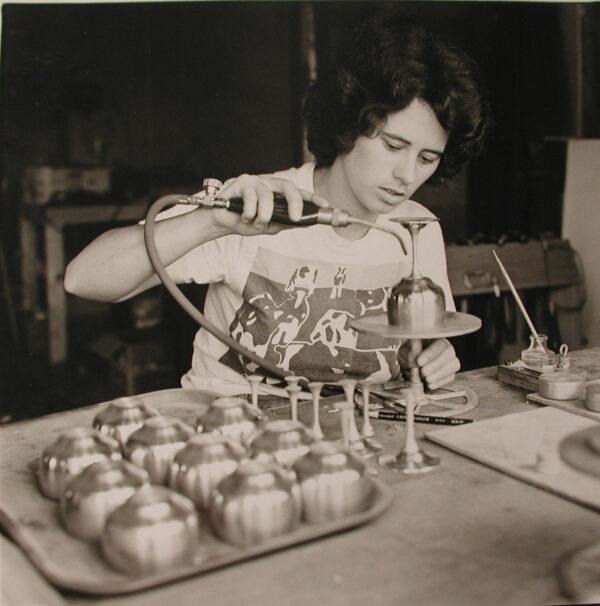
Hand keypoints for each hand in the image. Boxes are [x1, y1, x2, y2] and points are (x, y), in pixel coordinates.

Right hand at [212, 174, 328, 235]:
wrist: (222, 222)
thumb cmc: (246, 221)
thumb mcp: (269, 226)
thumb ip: (285, 223)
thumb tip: (305, 223)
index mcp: (278, 194)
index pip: (299, 193)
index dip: (313, 198)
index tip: (324, 205)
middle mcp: (269, 184)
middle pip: (288, 186)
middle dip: (295, 203)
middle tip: (295, 218)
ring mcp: (256, 181)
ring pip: (267, 196)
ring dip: (264, 215)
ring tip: (257, 223)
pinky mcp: (241, 182)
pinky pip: (251, 198)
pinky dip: (250, 213)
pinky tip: (244, 217)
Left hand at [398, 338, 459, 389]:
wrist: (409, 366)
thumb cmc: (408, 355)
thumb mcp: (405, 351)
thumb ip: (411, 350)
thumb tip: (416, 350)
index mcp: (434, 337)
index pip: (437, 343)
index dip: (430, 353)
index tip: (419, 362)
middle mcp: (445, 346)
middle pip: (449, 352)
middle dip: (436, 365)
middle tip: (423, 372)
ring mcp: (450, 359)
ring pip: (454, 364)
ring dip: (440, 374)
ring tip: (427, 379)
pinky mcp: (450, 372)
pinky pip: (452, 376)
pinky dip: (441, 381)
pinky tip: (430, 384)